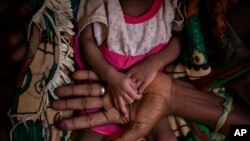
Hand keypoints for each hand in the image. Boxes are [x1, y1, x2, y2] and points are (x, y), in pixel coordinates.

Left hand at [51, 70, 172, 140]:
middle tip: (53, 103)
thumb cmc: (154, 112)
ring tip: (59, 90)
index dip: (75, 122)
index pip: (90, 119)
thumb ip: (123, 138)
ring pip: (89, 88)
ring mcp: (112, 89)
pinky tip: (75, 74)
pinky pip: (100, 75)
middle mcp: (110, 101)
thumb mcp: (139, 128)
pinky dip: (88, 75)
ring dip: (74, 89)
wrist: (166, 94)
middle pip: (85, 103)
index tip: (59, 123)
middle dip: (69, 104)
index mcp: (113, 114)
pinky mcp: (117, 77)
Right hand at [106, 70, 140, 117]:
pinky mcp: (114, 96)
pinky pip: (116, 104)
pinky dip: (118, 109)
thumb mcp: (129, 79)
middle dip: (133, 100)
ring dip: (125, 110)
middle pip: (130, 101)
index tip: (140, 95)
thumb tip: (136, 92)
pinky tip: (121, 113)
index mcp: (126, 88)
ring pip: (122, 105)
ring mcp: (117, 95)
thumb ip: (133, 85)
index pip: (134, 96)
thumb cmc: (121, 77)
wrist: (111, 76)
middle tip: (134, 98)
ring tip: (126, 116)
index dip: (139, 96)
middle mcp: (122, 93)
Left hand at [127, 57, 160, 93]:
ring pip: (135, 88)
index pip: (125, 79)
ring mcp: (140, 79)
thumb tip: (126, 76)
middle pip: (129, 84)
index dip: (124, 83)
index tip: (124, 86)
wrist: (152, 62)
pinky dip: (139, 92)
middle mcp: (135, 75)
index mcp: (131, 71)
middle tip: (127, 92)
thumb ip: (131, 72)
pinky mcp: (146, 82)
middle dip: (128, 88)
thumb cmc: (143, 64)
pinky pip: (141, 89)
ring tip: (132, 95)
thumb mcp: (135, 67)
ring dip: (133, 91)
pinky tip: (139, 93)